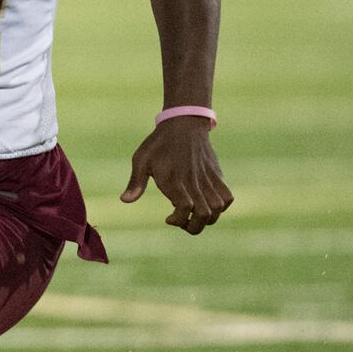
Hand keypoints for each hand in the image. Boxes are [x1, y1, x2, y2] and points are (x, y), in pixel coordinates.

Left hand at [120, 116, 230, 233]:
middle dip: (194, 227)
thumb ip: (136, 182)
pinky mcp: (217, 175)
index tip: (168, 218)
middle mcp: (193, 181)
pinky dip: (222, 206)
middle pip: (204, 214)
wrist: (183, 123)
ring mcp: (207, 178)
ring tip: (194, 215)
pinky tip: (208, 204)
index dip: (179, 220)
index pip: (184, 208)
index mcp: (174, 179)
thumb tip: (125, 200)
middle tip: (183, 222)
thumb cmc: (158, 143)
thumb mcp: (141, 159)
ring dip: (208, 219)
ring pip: (218, 208)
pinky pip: (227, 197)